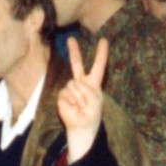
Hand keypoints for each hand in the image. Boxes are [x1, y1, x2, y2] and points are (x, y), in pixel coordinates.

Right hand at [57, 36, 108, 162]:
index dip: (101, 54)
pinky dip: (72, 99)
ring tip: (81, 105)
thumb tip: (74, 84)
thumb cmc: (91, 115)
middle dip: (74, 52)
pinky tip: (74, 106)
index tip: (103, 40)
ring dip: (79, 96)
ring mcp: (71, 88)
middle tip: (71, 39)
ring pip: (74, 83)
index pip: (98, 65)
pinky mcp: (62, 95)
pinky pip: (67, 91)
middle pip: (77, 64)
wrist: (81, 127)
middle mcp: (81, 83)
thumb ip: (87, 89)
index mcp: (93, 83)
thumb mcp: (95, 100)